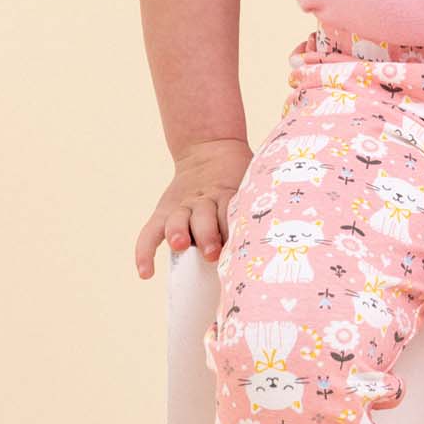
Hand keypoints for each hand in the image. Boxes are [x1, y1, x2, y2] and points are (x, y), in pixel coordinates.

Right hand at [135, 137, 252, 277]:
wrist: (210, 150)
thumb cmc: (238, 180)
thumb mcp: (251, 183)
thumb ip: (259, 202)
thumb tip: (278, 231)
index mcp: (229, 194)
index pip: (231, 211)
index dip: (235, 228)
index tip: (242, 248)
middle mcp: (203, 201)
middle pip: (204, 216)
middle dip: (207, 234)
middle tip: (212, 252)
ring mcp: (182, 207)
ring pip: (178, 220)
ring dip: (178, 233)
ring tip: (180, 244)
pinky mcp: (164, 213)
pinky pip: (150, 232)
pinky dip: (145, 252)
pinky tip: (146, 273)